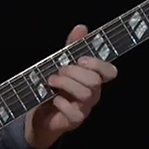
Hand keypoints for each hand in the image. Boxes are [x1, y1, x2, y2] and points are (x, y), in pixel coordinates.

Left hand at [26, 24, 117, 148]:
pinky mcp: (73, 121)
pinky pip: (74, 113)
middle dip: (75, 72)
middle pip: (95, 81)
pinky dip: (62, 103)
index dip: (97, 64)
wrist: (39, 114)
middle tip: (60, 70)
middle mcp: (92, 93)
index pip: (109, 71)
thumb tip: (81, 27)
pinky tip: (53, 98)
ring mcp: (84, 108)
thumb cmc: (54, 87)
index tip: (80, 59)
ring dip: (66, 84)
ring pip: (86, 94)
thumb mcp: (60, 63)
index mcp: (93, 78)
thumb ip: (71, 47)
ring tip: (52, 81)